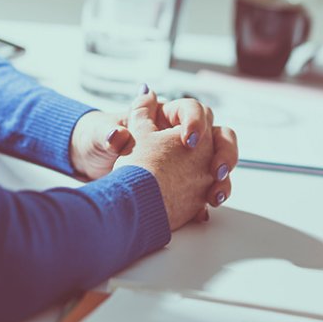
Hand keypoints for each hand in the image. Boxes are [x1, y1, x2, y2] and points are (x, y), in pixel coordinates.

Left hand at [70, 89, 234, 184]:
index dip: (196, 122)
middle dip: (224, 152)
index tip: (188, 141)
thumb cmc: (101, 146)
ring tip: (215, 196)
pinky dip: (210, 198)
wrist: (98, 169)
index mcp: (167, 116)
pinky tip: (203, 211)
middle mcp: (184, 136)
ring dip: (224, 179)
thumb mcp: (103, 138)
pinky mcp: (190, 182)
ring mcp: (192, 160)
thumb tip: (115, 134)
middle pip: (220, 135)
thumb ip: (110, 134)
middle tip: (215, 170)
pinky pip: (209, 188)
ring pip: (220, 163)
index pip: (193, 110)